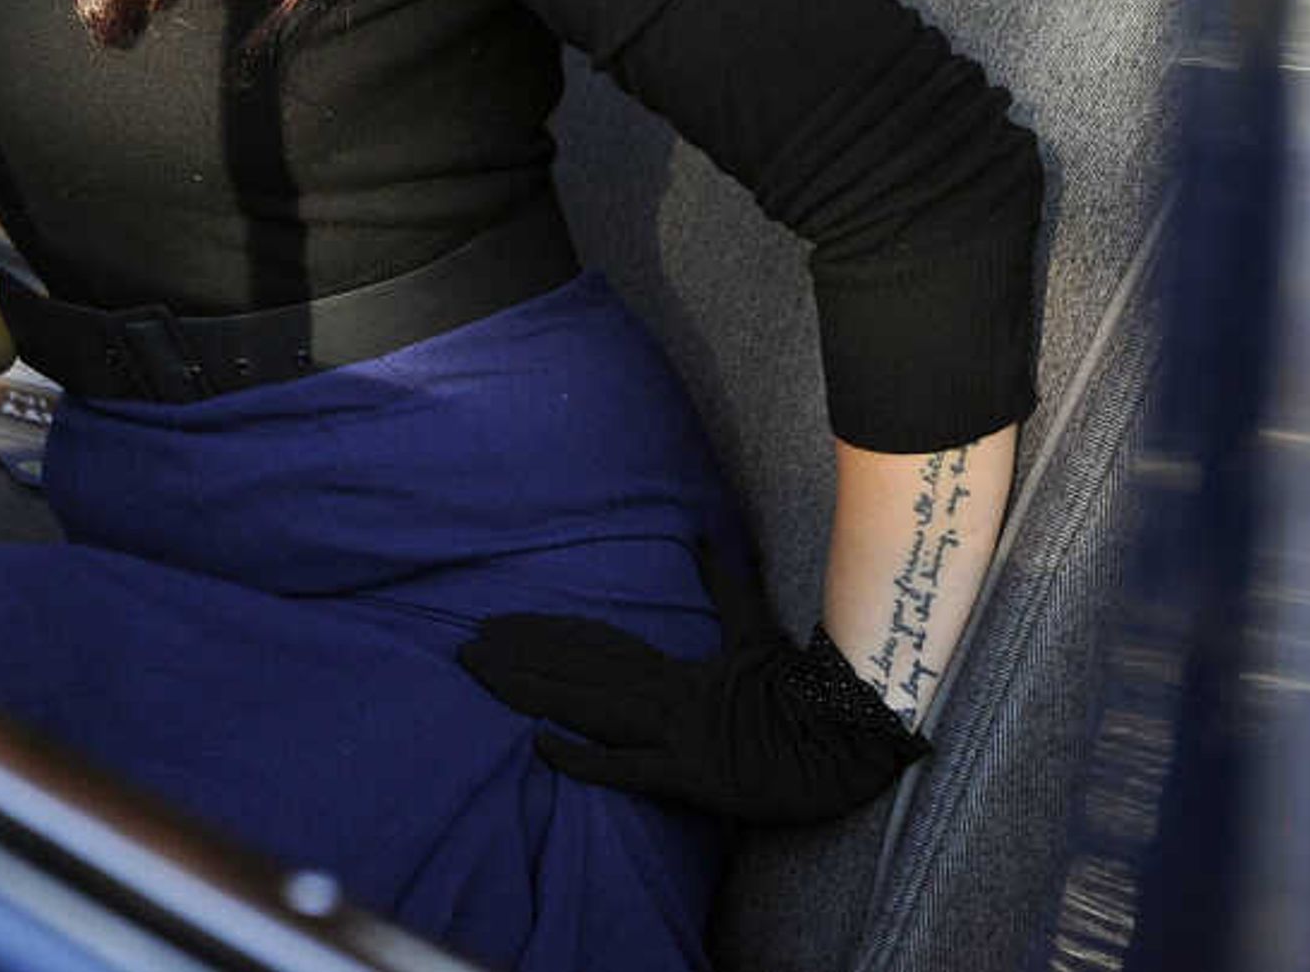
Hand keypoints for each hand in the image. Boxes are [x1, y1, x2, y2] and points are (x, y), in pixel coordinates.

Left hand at [456, 551, 926, 825]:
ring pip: (588, 708)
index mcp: (675, 670)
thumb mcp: (758, 631)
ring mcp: (675, 735)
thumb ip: (727, 585)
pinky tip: (539, 746)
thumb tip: (705, 534)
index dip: (542, 637)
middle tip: (464, 647)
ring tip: (480, 673)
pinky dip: (584, 757)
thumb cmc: (801, 693)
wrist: (845, 742)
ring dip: (531, 691)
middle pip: (577, 673)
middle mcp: (665, 698)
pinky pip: (627, 767)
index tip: (497, 626)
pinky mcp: (689, 774)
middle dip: (518, 660)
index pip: (594, 647)